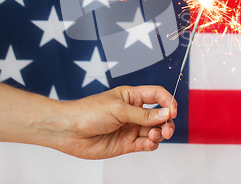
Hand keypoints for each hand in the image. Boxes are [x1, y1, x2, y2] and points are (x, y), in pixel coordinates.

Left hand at [54, 85, 176, 159]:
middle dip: (167, 122)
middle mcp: (134, 112)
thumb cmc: (88, 112)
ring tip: (153, 136)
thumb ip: (144, 114)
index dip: (168, 101)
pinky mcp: (127, 144)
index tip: (172, 111)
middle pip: (160, 116)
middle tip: (166, 129)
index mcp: (132, 97)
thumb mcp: (119, 109)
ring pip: (155, 131)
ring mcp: (131, 128)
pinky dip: (151, 144)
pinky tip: (148, 143)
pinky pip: (146, 144)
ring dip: (159, 134)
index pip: (157, 95)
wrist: (69, 131)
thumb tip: (166, 114)